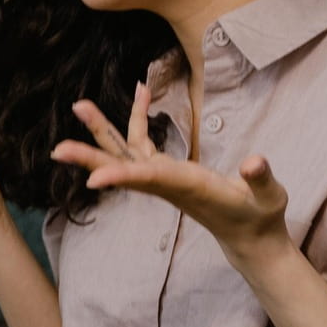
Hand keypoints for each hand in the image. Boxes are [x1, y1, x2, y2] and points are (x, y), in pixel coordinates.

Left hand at [50, 82, 291, 269]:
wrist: (250, 236)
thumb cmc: (259, 216)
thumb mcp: (269, 198)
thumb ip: (261, 179)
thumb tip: (255, 162)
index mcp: (187, 187)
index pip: (148, 181)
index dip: (121, 177)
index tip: (92, 180)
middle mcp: (166, 182)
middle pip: (121, 168)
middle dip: (90, 158)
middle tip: (58, 150)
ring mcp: (163, 176)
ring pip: (124, 151)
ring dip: (101, 129)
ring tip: (79, 104)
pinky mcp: (167, 170)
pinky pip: (143, 142)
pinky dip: (137, 116)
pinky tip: (141, 90)